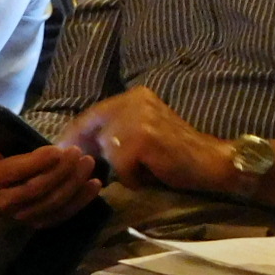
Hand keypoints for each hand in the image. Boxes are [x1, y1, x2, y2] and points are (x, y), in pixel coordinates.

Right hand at [0, 138, 100, 227]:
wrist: (9, 178)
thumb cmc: (2, 153)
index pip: (14, 173)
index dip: (37, 163)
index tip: (58, 149)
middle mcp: (3, 203)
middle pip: (35, 191)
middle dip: (60, 173)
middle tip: (78, 153)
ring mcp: (23, 216)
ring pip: (51, 204)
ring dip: (73, 185)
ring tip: (89, 163)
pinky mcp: (41, 222)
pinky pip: (61, 216)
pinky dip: (80, 202)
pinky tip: (95, 185)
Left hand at [68, 86, 235, 195]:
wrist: (210, 162)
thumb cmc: (174, 153)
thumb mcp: (141, 133)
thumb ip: (113, 132)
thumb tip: (71, 147)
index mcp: (135, 96)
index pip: (90, 114)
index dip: (74, 137)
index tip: (64, 155)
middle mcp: (136, 100)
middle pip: (91, 130)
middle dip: (87, 152)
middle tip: (90, 170)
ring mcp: (140, 117)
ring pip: (106, 150)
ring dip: (118, 168)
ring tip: (139, 172)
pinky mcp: (143, 139)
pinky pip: (121, 166)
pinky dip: (132, 178)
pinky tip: (148, 177)